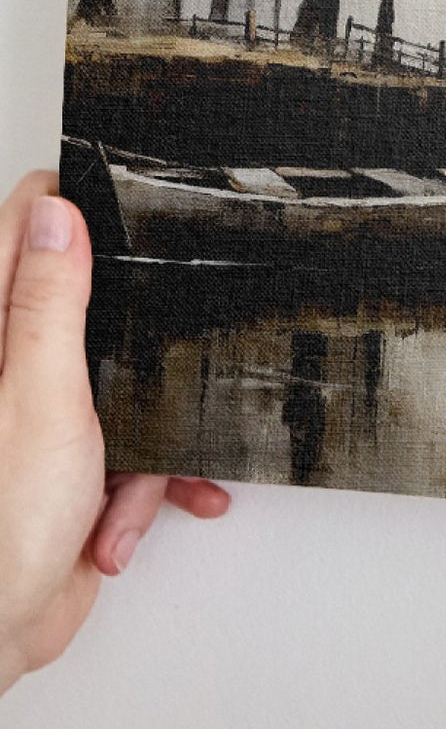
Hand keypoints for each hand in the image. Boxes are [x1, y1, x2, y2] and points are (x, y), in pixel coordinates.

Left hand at [0, 171, 229, 695]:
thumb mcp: (40, 399)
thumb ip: (48, 305)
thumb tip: (56, 216)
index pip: (22, 231)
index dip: (73, 212)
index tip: (125, 212)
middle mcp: (10, 371)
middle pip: (86, 306)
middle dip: (136, 340)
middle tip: (147, 357)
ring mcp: (39, 419)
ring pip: (123, 383)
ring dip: (148, 435)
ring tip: (130, 478)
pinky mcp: (70, 465)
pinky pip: (132, 449)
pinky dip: (144, 484)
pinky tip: (128, 517)